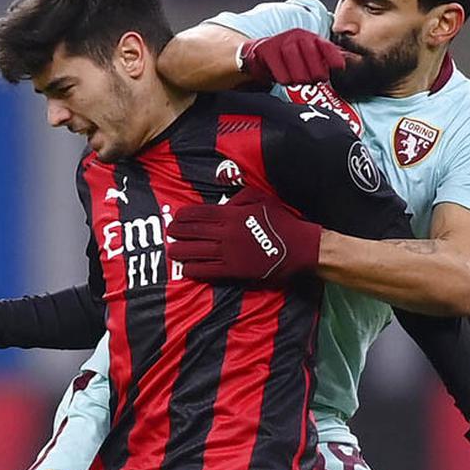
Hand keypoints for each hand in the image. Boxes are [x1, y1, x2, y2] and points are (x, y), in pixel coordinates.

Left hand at [167, 187, 321, 283]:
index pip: (200, 214)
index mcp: (232, 214)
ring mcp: (229, 253)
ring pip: (197, 252)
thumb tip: (222, 204)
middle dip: (178, 233)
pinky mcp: (235, 270)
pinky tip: (186, 269)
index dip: (185, 216)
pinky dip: (195, 270)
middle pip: (194, 232)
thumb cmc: (282, 222)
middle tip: (169, 233)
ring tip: (171, 251)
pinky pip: (209, 270)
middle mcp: (226, 233)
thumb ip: (239, 199)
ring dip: (181, 252)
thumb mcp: (261, 199)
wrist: (300, 247)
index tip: (175, 217)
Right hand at [238, 28, 344, 86]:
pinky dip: (285, 80)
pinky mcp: (267, 51)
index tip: (340, 68)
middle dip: (316, 74)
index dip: (334, 58)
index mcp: (310, 37)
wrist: (258, 53)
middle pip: (313, 60)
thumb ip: (326, 57)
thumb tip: (348, 61)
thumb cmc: (287, 57)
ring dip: (300, 78)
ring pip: (297, 68)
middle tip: (314, 80)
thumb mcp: (308, 53)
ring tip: (299, 81)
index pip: (326, 47)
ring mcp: (282, 43)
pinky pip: (281, 73)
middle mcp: (297, 37)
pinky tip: (285, 79)